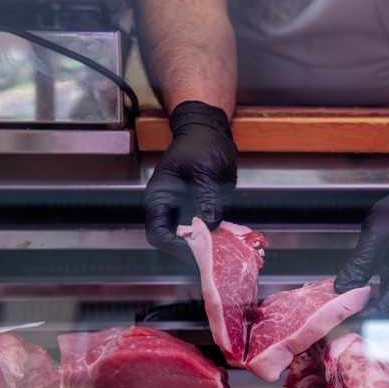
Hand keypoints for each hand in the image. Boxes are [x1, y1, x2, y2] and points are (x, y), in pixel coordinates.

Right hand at [144, 101, 237, 260]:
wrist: (211, 132)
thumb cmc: (201, 143)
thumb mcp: (206, 168)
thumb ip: (207, 196)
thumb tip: (210, 222)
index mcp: (161, 196)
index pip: (158, 232)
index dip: (174, 246)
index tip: (196, 250)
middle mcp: (171, 207)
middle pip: (174, 241)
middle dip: (193, 250)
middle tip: (214, 256)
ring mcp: (186, 210)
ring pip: (193, 239)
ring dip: (208, 245)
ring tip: (225, 249)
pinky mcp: (201, 211)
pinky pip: (207, 230)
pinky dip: (218, 236)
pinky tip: (230, 237)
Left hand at [334, 173, 388, 319]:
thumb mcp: (378, 233)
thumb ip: (360, 263)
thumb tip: (342, 289)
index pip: (385, 312)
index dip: (362, 317)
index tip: (340, 318)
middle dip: (366, 318)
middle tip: (339, 315)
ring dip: (374, 312)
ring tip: (348, 307)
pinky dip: (382, 303)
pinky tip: (363, 298)